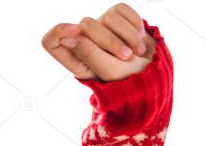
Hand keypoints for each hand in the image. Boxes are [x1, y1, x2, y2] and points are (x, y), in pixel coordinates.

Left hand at [42, 2, 156, 81]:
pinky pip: (122, 10)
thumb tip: (68, 36)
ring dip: (129, 35)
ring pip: (107, 16)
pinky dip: (135, 24)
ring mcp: (100, 27)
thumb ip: (89, 53)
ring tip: (138, 52)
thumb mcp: (108, 70)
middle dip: (110, 41)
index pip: (50, 41)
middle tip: (127, 56)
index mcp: (74, 58)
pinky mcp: (116, 17)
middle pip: (86, 25)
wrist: (154, 71)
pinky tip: (140, 39)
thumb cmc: (129, 76)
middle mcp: (84, 40)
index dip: (59, 31)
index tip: (76, 30)